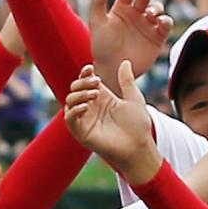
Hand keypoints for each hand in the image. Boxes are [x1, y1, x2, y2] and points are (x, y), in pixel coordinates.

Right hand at [62, 61, 158, 177]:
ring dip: (79, 94)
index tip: (90, 68)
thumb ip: (127, 81)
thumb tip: (125, 61)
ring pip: (69, 101)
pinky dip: (74, 110)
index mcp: (102, 98)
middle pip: (75, 89)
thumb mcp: (134, 98)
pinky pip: (70, 119)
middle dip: (82, 82)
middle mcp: (91, 107)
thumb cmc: (138, 126)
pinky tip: (86, 106)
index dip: (84, 73)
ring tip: (94, 94)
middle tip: (96, 83)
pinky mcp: (82, 132)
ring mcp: (85, 119)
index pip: (86, 82)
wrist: (138, 146)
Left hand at [85, 0, 170, 82]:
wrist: (112, 70)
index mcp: (122, 9)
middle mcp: (136, 14)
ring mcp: (148, 25)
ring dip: (156, 8)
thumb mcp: (97, 24)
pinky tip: (160, 22)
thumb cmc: (101, 47)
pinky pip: (166, 25)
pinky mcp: (158, 37)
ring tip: (150, 14)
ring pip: (158, 9)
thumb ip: (98, 4)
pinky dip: (166, 21)